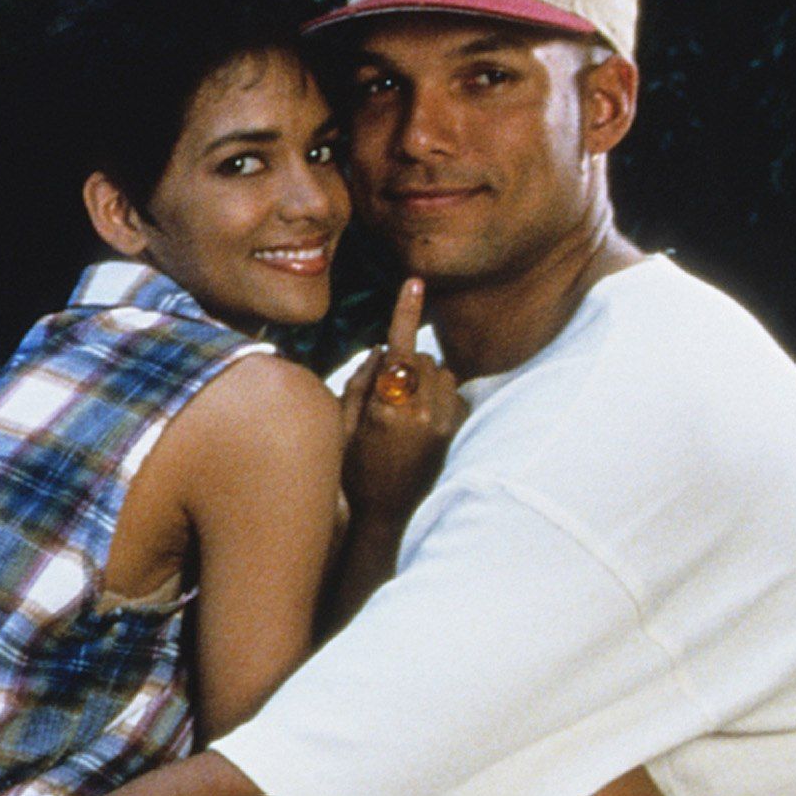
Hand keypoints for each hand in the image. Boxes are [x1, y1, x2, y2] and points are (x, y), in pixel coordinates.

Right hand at [339, 277, 465, 525]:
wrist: (384, 513)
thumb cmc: (352, 470)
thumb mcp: (341, 427)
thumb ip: (359, 383)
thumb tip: (380, 349)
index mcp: (387, 409)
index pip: (400, 349)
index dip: (406, 313)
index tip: (415, 282)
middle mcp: (421, 413)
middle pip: (424, 359)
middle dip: (407, 365)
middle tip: (386, 394)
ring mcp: (443, 424)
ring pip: (443, 373)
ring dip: (425, 378)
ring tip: (405, 409)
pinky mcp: (455, 432)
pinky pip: (455, 393)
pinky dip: (440, 396)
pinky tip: (421, 420)